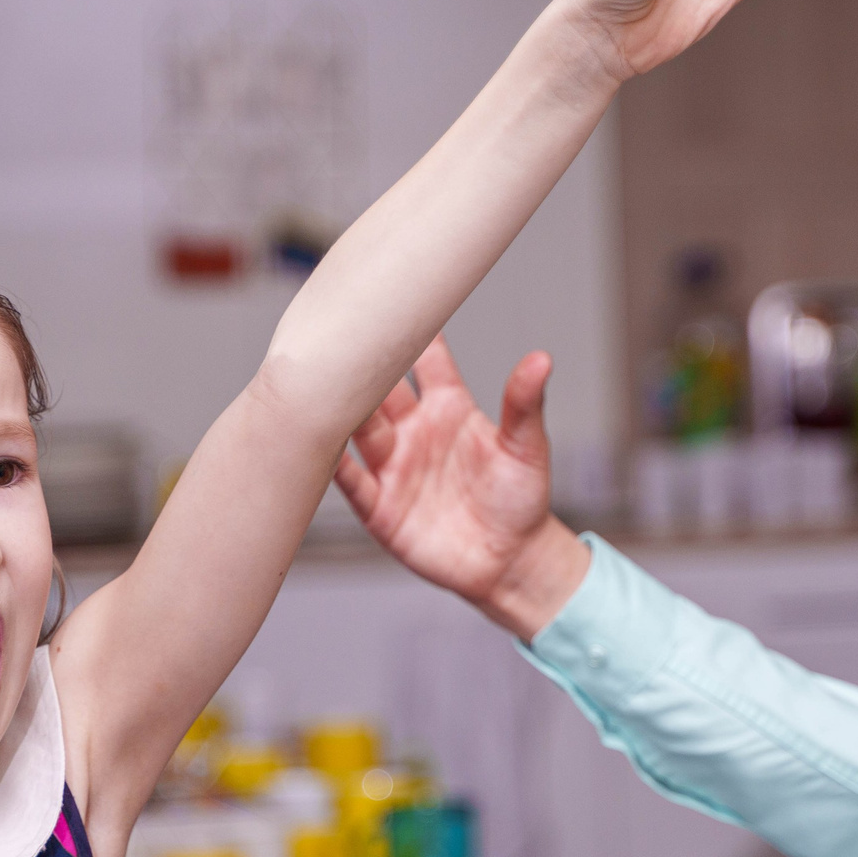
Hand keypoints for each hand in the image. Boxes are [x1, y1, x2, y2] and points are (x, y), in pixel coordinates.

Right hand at [335, 337, 591, 637]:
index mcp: (448, 408)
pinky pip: (349, 480)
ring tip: (318, 379)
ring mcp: (392, 467)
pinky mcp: (379, 507)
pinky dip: (331, 463)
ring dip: (339, 406)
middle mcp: (413, 432)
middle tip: (339, 331)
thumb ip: (524, 405)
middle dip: (358, 362)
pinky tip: (316, 442)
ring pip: (356, 428)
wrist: (511, 562)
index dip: (408, 329)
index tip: (390, 294)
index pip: (421, 359)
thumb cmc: (521, 500)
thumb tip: (541, 359)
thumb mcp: (526, 448)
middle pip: (377, 388)